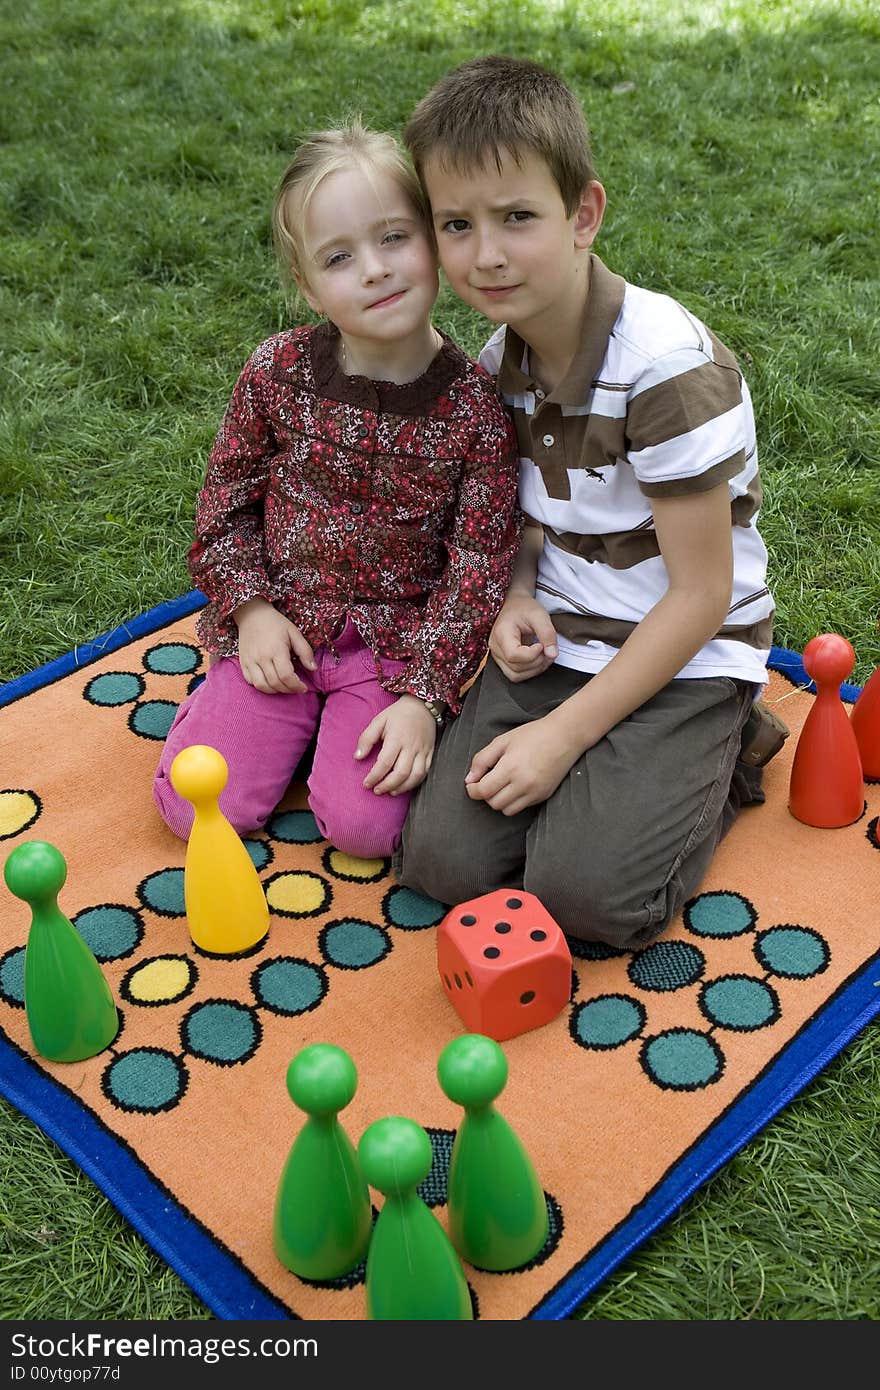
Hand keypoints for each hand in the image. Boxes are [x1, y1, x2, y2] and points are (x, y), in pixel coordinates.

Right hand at [234, 597, 314, 693]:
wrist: (252, 614)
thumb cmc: (276, 623)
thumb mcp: (294, 633)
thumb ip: (305, 651)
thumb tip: (313, 668)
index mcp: (276, 650)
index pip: (286, 676)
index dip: (296, 686)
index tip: (303, 687)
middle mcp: (261, 657)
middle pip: (275, 683)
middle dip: (288, 690)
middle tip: (296, 688)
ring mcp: (250, 661)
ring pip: (261, 686)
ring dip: (275, 691)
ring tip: (283, 686)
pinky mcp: (243, 662)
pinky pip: (250, 681)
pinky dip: (261, 686)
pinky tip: (270, 681)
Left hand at [357, 695, 437, 795]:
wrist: (422, 706)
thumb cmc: (397, 714)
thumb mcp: (378, 721)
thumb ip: (366, 738)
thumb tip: (357, 757)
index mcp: (397, 738)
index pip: (385, 762)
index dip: (374, 776)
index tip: (366, 784)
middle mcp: (411, 746)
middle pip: (401, 773)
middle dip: (387, 785)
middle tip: (377, 790)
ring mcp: (423, 751)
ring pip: (415, 776)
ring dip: (402, 787)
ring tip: (390, 792)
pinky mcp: (430, 753)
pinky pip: (425, 772)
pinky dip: (415, 783)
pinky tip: (405, 785)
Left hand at [464, 717, 580, 815]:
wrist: (565, 736)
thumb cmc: (532, 735)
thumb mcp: (502, 741)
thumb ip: (482, 760)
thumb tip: (469, 779)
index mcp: (510, 767)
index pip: (483, 791)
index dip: (472, 789)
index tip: (472, 783)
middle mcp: (523, 784)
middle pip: (493, 803)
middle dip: (486, 794)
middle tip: (487, 781)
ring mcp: (535, 792)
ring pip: (507, 810)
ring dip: (499, 800)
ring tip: (502, 784)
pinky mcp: (543, 796)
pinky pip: (521, 807)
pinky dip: (514, 800)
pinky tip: (516, 785)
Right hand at [489, 593, 557, 681]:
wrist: (515, 605)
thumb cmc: (524, 608)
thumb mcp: (539, 615)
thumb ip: (547, 633)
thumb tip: (552, 654)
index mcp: (501, 633)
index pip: (513, 655)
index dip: (532, 655)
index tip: (542, 644)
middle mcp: (495, 647)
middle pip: (516, 668)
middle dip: (537, 663)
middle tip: (547, 649)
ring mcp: (497, 656)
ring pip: (515, 675)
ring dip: (534, 669)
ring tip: (544, 655)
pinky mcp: (503, 660)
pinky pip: (515, 674)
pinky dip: (529, 671)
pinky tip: (537, 660)